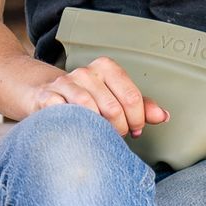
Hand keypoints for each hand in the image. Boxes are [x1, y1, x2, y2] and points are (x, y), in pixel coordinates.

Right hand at [23, 56, 168, 136]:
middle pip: (113, 108)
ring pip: (89, 110)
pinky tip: (77, 132)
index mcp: (107, 68)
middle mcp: (86, 73)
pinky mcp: (46, 97)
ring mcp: (64, 83)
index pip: (131, 98)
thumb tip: (163, 116)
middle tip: (116, 137)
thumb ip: (139, 106)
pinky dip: (73, 127)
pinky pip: (63, 114)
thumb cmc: (85, 97)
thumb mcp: (114, 97)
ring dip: (97, 130)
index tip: (135, 130)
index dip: (137, 120)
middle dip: (119, 129)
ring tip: (99, 136)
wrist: (43, 92)